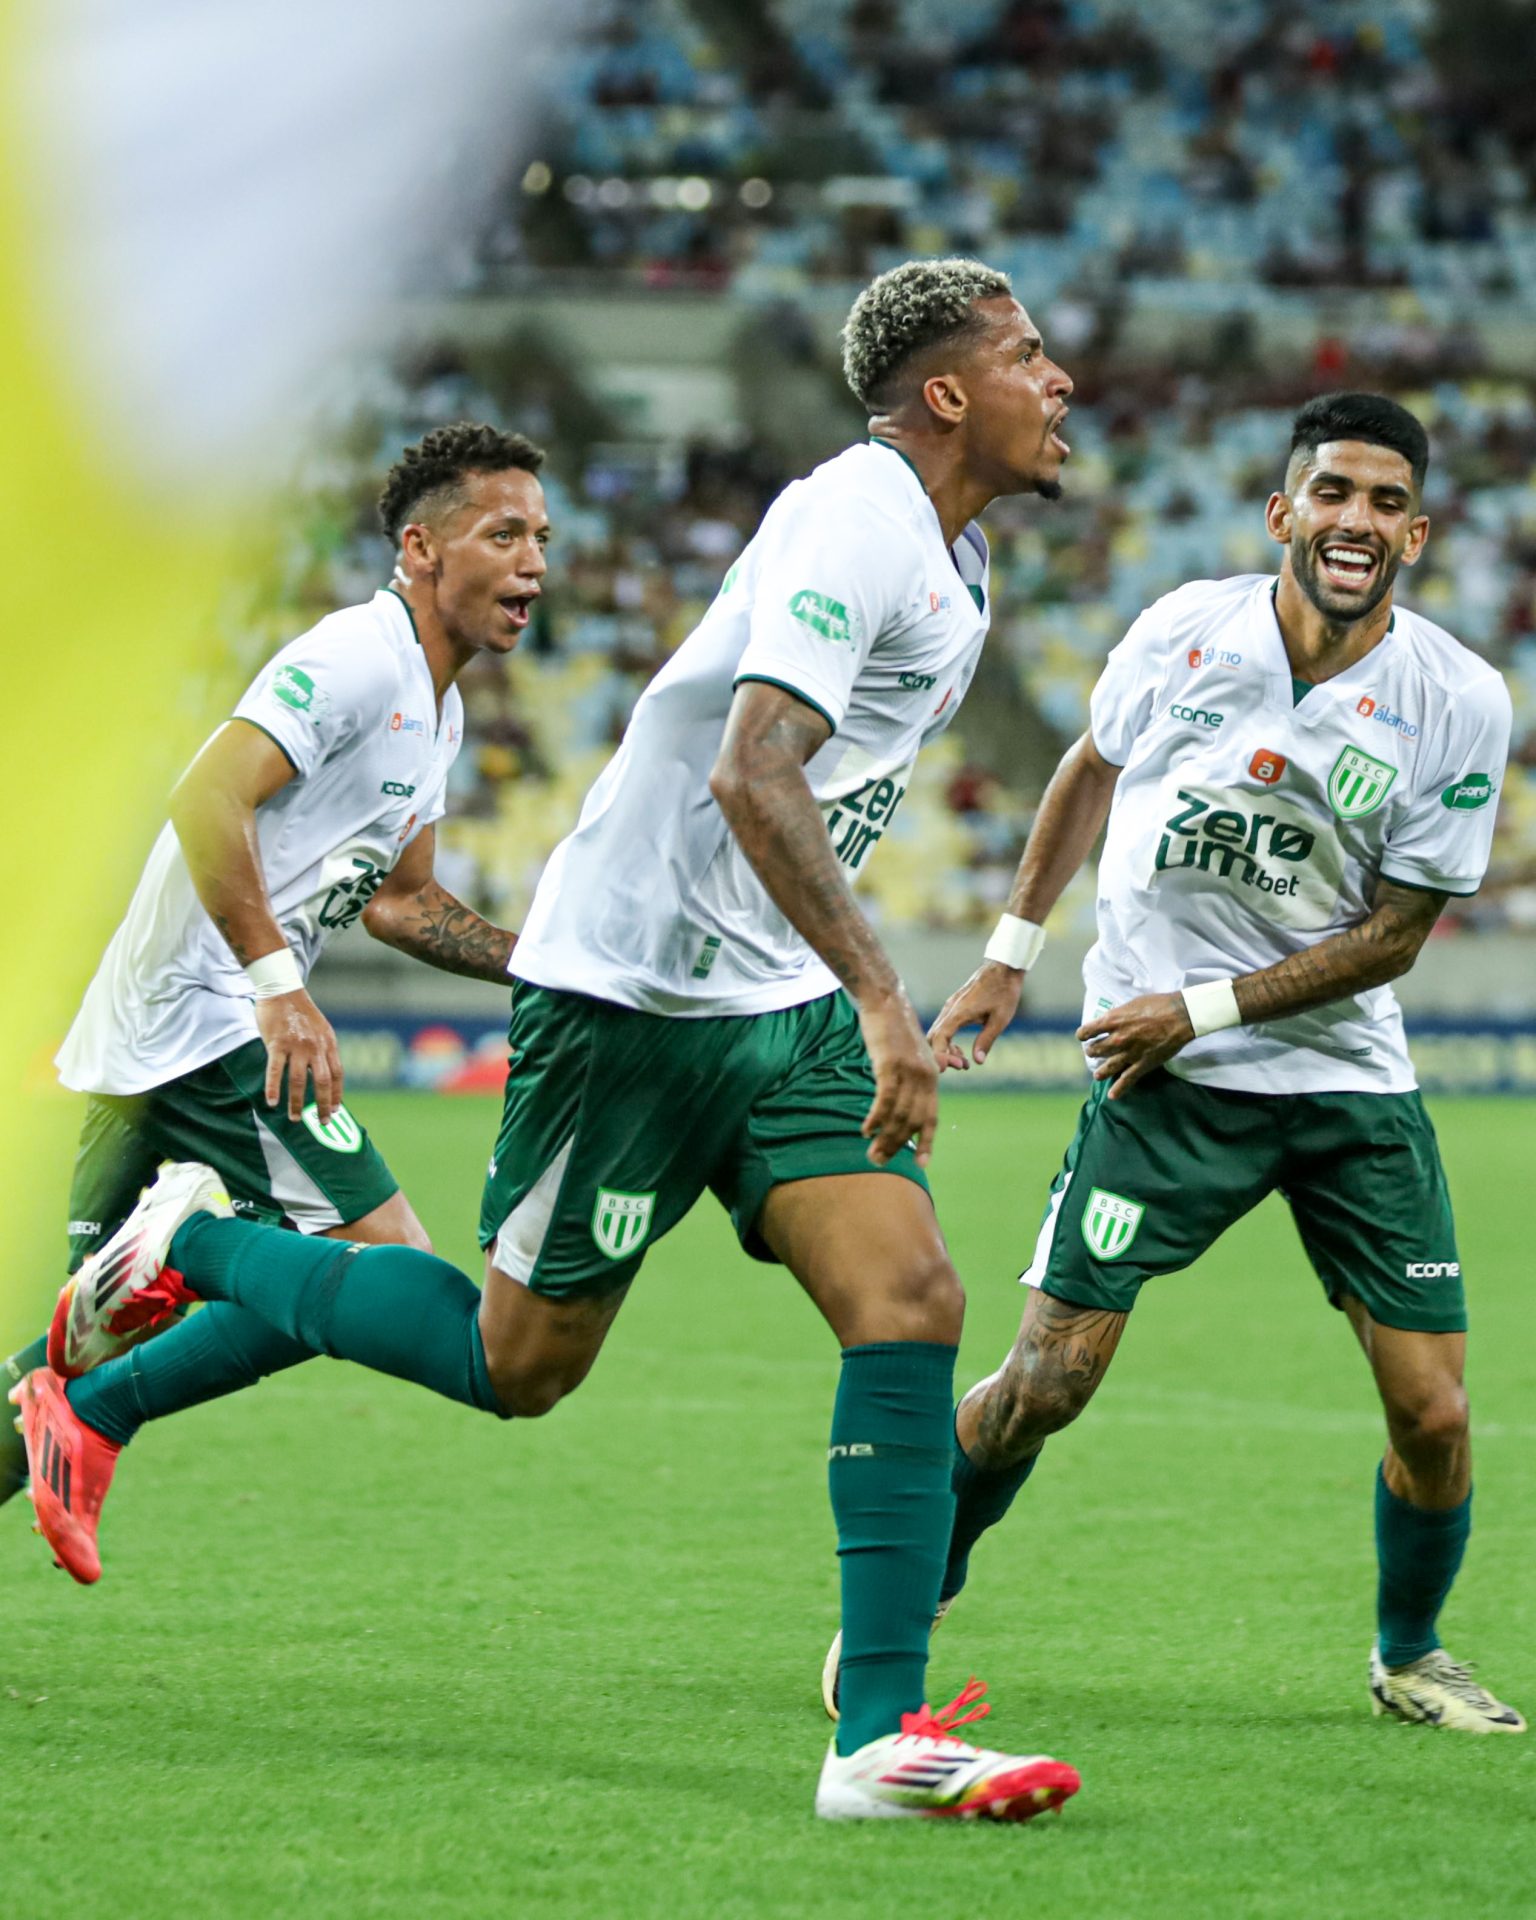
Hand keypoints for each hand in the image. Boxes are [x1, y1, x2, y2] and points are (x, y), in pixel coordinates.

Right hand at [256, 988, 343, 1122]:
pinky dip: (274, 1088)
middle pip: (322, 1082)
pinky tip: (271, 1102)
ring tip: (295, 1118)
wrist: (282, 989)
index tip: (336, 1110)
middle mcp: (316, 1047)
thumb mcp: (321, 1029)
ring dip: (297, 1102)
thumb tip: (324, 1071)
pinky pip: (275, 1070)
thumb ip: (323, 1049)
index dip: (337, 1094)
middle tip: (322, 1122)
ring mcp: (297, 1045)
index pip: (337, 1074)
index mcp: (328, 1043)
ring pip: (298, 1080)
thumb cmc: (300, 1012)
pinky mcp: (277, 1043)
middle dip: (323, 1104)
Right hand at [858, 990, 939, 1168]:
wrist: (886, 1000)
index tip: (921, 1164)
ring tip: (871, 1154)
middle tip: (879, 1162)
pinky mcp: (891, 1064)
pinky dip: (875, 1118)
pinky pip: (885, 1099)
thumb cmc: (894, 1029)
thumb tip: (904, 1101)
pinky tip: (866, 1130)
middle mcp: (925, 1077)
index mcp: (932, 1077)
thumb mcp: (911, 1054)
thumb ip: (912, 1078)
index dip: (926, 1141)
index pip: (931, 1117)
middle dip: (896, 1145)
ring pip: (898, 1115)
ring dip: (884, 1138)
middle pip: (912, 1121)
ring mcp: (909, 1071)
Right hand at [927, 961, 1023, 1071]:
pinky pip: (943, 1027)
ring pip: (937, 1033)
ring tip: (964, 1063)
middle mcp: (950, 1009)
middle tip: (962, 1067)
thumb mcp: (1000, 1019)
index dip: (940, 1056)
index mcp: (959, 1012)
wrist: (1003, 968)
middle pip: (933, 1038)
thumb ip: (986, 1040)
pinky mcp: (954, 1007)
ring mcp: (950, 1007)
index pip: (939, 1038)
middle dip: (942, 1056)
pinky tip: (961, 1051)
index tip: (950, 1069)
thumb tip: (978, 1061)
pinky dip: (948, 1042)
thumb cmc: (1003, 991)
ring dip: (946, 1050)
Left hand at [1076, 992, 1192, 1099]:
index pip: (1088, 1031)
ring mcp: (1130, 1053)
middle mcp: (1117, 1039)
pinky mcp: (1143, 1064)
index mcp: (1113, 1021)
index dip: (1083, 1034)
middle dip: (1092, 1051)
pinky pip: (1128, 1079)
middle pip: (1096, 1050)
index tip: (1083, 1036)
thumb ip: (1119, 1015)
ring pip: (1108, 1066)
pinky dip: (1119, 1089)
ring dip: (1101, 1071)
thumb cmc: (1158, 1004)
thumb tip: (1111, 1020)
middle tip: (1092, 1052)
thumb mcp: (1131, 1004)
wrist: (1180, 1016)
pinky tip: (1112, 1096)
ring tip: (1097, 1075)